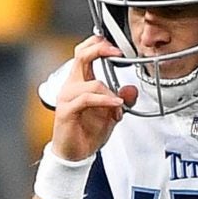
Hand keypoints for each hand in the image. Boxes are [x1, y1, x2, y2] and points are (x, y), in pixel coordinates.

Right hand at [50, 36, 134, 160]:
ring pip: (92, 82)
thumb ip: (122, 100)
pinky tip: (115, 105)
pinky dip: (105, 100)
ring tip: (119, 105)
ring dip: (111, 92)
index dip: (99, 44)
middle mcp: (71, 85)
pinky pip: (87, 98)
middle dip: (100, 49)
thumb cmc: (86, 132)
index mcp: (80, 81)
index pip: (84, 52)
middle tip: (117, 53)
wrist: (74, 153)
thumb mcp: (112, 114)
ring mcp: (67, 96)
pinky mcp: (66, 110)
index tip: (117, 48)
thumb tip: (131, 89)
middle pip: (81, 55)